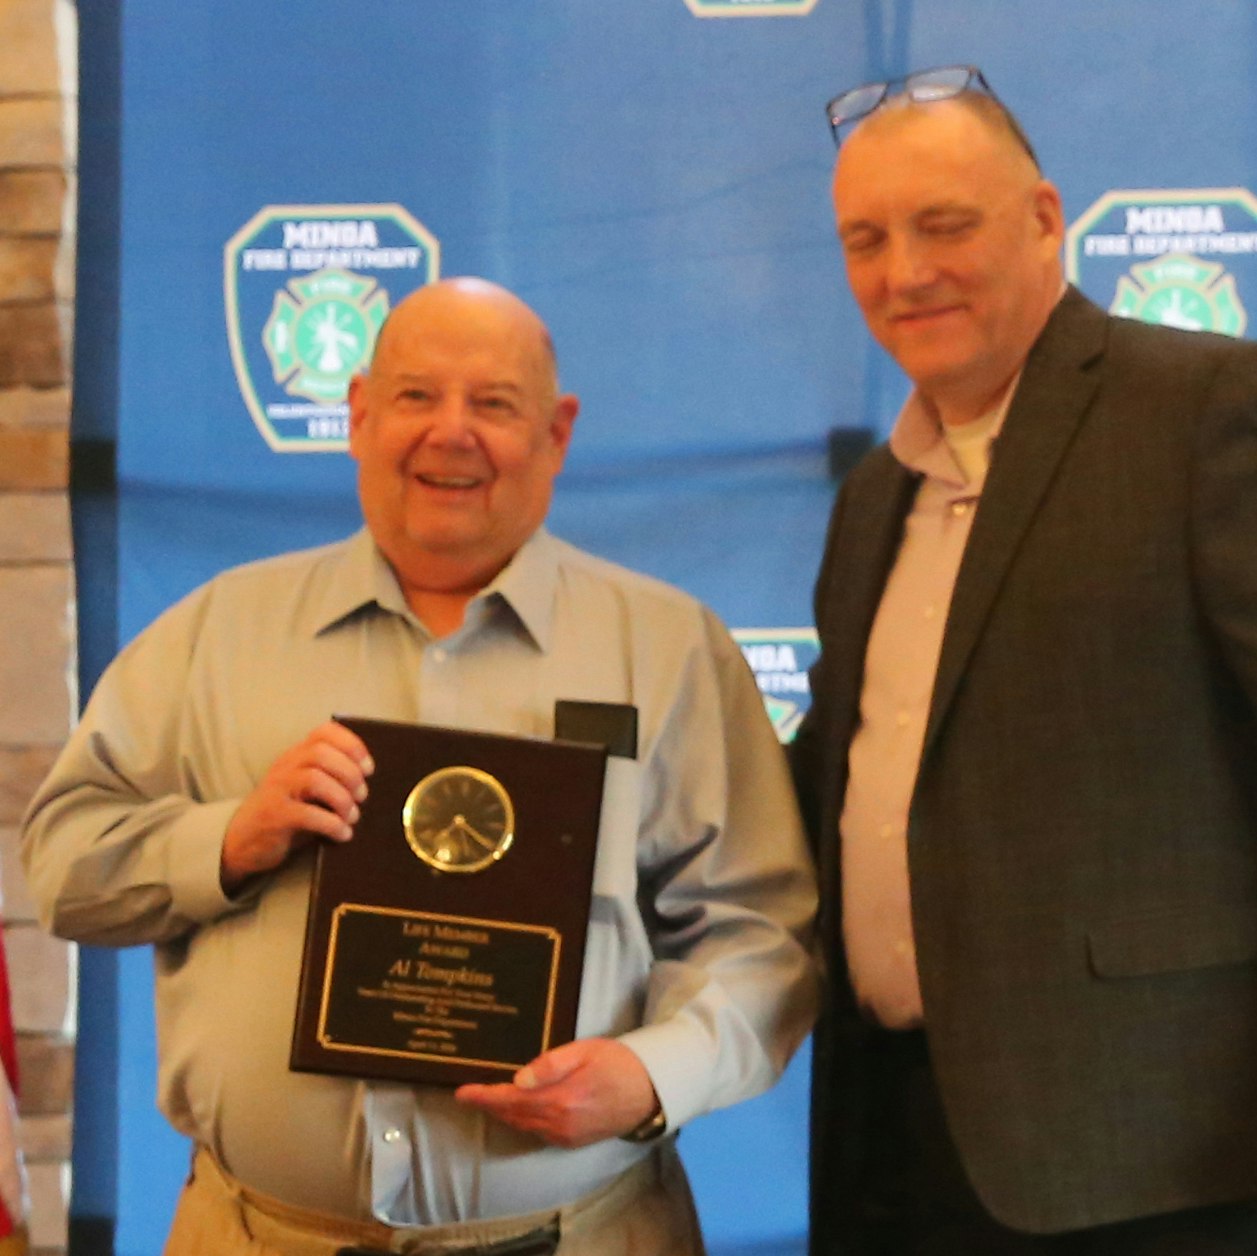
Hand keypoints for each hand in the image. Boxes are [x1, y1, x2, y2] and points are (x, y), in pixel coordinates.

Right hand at [220, 721, 373, 892]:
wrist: (242, 841)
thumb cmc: (285, 814)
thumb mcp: (306, 791)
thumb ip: (330, 779)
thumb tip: (369, 785)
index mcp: (296, 756)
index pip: (324, 732)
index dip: (351, 744)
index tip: (369, 767)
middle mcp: (285, 767)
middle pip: (321, 754)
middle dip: (350, 774)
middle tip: (362, 796)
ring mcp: (277, 790)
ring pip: (314, 779)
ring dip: (342, 799)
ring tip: (352, 816)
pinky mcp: (273, 816)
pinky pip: (306, 814)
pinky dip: (332, 824)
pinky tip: (342, 834)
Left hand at [454, 1037, 659, 1147]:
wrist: (650, 1091)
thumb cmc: (617, 1062)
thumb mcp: (584, 1051)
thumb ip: (550, 1065)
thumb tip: (518, 1079)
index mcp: (559, 1100)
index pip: (510, 1100)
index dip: (483, 1097)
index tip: (461, 1092)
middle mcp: (558, 1124)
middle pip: (513, 1115)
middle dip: (488, 1105)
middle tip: (467, 1093)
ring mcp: (565, 1136)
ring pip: (523, 1126)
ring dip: (503, 1114)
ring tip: (486, 1099)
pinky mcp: (572, 1141)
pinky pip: (538, 1132)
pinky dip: (522, 1121)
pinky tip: (517, 1109)